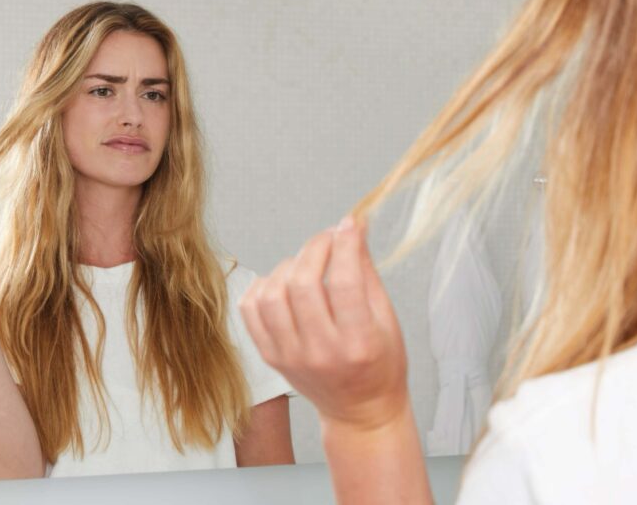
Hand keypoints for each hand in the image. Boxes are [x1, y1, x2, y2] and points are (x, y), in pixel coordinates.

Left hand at [239, 217, 409, 431]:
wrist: (359, 411)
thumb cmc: (380, 363)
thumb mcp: (386, 318)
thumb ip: (366, 270)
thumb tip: (353, 226)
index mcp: (358, 343)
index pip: (344, 282)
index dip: (345, 244)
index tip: (348, 225)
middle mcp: (321, 352)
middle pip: (303, 284)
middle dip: (316, 248)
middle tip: (328, 239)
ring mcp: (290, 356)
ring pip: (272, 294)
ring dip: (289, 266)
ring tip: (307, 266)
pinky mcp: (270, 356)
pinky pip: (250, 309)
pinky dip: (263, 286)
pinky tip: (284, 283)